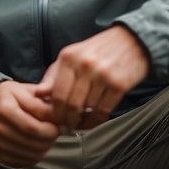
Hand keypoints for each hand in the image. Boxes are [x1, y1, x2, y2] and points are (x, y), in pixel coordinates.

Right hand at [0, 80, 60, 167]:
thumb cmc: (11, 95)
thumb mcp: (27, 91)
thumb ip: (43, 105)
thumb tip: (59, 121)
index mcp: (4, 109)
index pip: (33, 128)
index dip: (51, 130)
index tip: (58, 126)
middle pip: (33, 144)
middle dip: (50, 140)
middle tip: (54, 131)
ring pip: (30, 156)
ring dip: (45, 148)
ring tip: (46, 137)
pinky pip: (23, 163)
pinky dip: (34, 156)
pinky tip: (36, 144)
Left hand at [34, 26, 149, 132]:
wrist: (131, 41)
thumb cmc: (97, 51)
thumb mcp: (72, 57)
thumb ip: (53, 76)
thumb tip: (38, 95)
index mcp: (68, 57)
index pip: (57, 94)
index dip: (55, 113)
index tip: (56, 121)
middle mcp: (85, 65)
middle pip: (71, 105)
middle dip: (67, 121)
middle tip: (67, 127)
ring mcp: (103, 74)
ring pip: (87, 109)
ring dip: (82, 122)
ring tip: (80, 124)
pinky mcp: (119, 84)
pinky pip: (104, 110)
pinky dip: (97, 120)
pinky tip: (94, 120)